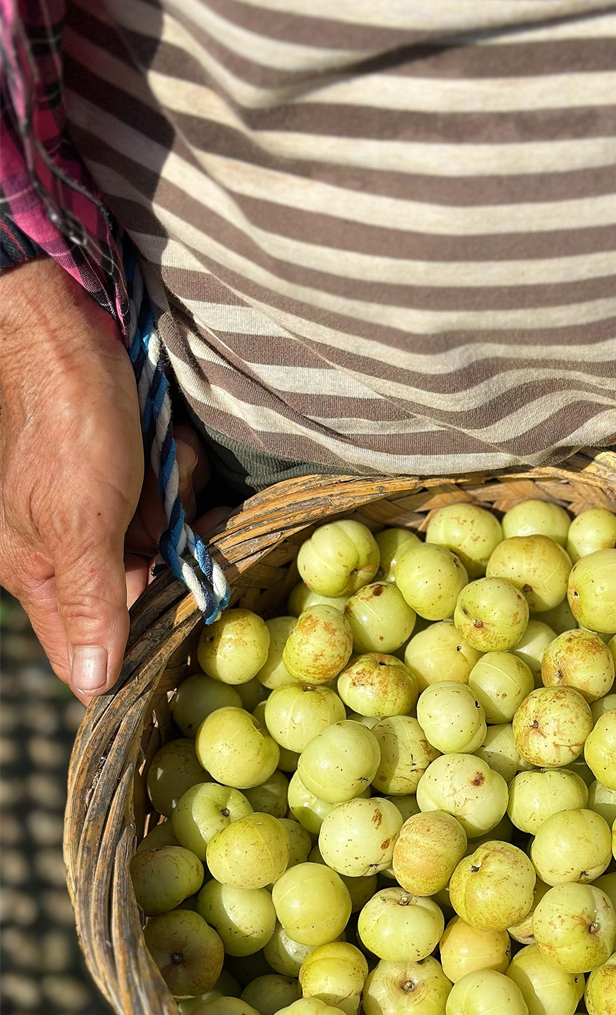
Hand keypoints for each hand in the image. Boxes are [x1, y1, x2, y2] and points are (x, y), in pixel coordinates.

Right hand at [0, 259, 201, 702]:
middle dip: (162, 553)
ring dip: (173, 507)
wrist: (65, 329)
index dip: (130, 651)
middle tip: (159, 514)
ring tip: (157, 469)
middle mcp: (66, 549)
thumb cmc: (63, 424)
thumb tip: (92, 685)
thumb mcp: (81, 522)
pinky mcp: (127, 476)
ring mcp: (100, 511)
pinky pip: (170, 498)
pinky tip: (164, 450)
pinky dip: (174, 474)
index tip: (176, 639)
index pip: (85, 649)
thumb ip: (91, 604)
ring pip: (163, 543)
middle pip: (141, 591)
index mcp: (39, 572)